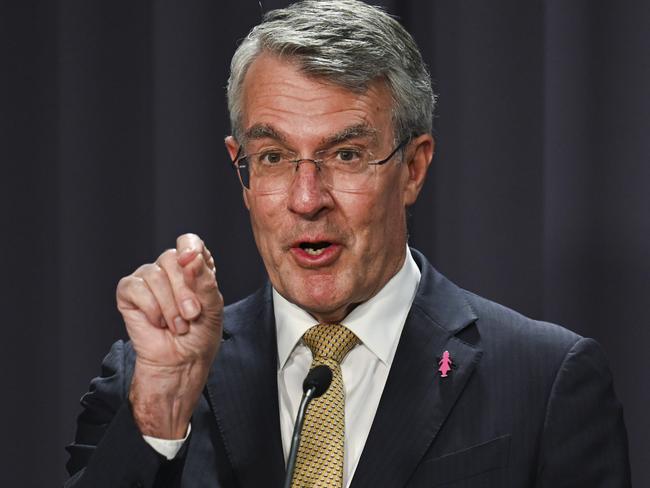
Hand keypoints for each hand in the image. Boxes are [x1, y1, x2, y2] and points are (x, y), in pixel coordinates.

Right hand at [116, 233, 222, 437]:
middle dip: (184, 291)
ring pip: (154, 274)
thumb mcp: (212, 307)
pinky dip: (151, 309)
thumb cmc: (199, 336)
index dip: (191, 248)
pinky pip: (136, 288)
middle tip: (192, 315)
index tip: (193, 262)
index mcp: (193, 267)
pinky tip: (158, 323)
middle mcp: (170, 269)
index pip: (190, 242)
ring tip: (178, 326)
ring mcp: (148, 278)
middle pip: (172, 258)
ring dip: (170, 306)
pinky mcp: (129, 292)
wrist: (180, 362)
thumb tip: (190, 257)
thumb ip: (204, 280)